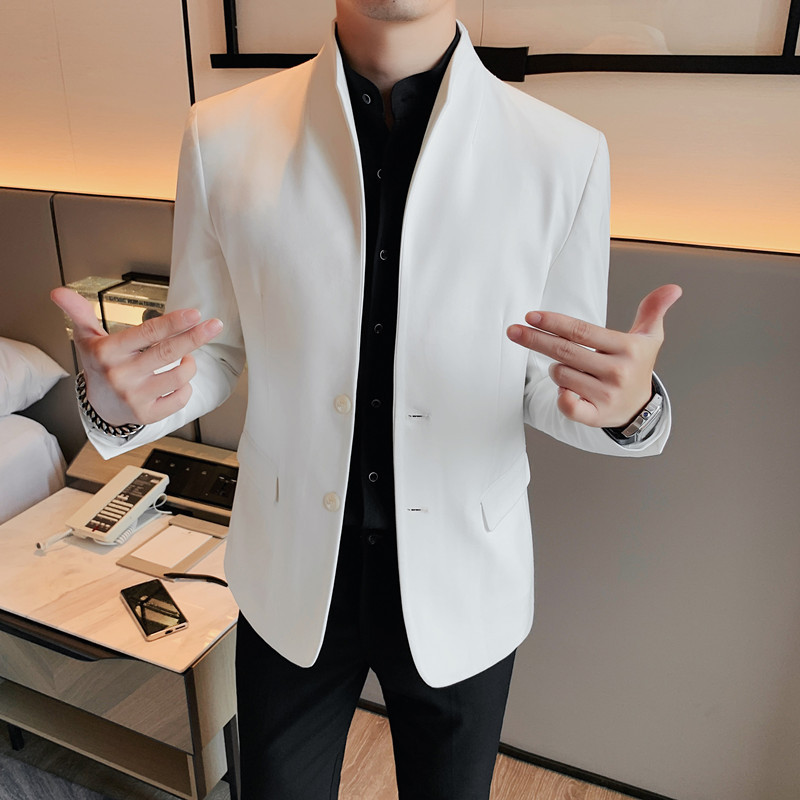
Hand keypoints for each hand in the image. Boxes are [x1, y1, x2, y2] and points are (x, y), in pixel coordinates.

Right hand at [51, 287, 222, 425]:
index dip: (173, 323)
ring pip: (179, 375)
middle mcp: (121, 376)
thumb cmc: (100, 366)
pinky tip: (178, 379)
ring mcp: (135, 397)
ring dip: (189, 363)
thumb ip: (78, 313)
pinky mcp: (148, 415)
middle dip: (195, 337)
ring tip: (185, 357)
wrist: (99, 406)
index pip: (146, 334)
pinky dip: (186, 387)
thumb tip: (58, 292)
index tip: (195, 313)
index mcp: (109, 353)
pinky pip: (181, 398)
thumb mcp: (87, 338)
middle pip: (168, 353)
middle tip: (215, 325)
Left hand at [507, 284, 681, 427]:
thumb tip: (673, 288)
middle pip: (564, 351)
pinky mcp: (595, 415)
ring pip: (561, 374)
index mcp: (626, 349)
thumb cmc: (636, 366)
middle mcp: (617, 372)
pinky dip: (561, 397)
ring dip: (556, 368)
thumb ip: (653, 310)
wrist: (639, 408)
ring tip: (570, 368)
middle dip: (535, 339)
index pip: (581, 331)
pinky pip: (566, 404)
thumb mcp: (649, 338)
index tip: (531, 316)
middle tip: (513, 331)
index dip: (553, 322)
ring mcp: (606, 395)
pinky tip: (563, 390)